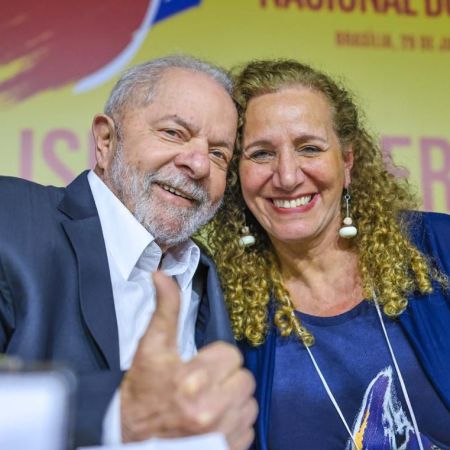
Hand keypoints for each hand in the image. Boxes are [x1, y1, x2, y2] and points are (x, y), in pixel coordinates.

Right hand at [120, 272, 256, 449]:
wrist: (129, 440)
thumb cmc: (141, 392)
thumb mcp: (150, 348)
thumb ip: (165, 310)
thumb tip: (162, 274)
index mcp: (193, 379)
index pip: (232, 354)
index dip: (216, 358)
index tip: (199, 366)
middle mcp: (210, 409)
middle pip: (245, 378)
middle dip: (227, 377)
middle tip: (204, 384)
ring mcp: (221, 433)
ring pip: (249, 402)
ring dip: (233, 399)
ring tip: (209, 402)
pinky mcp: (227, 449)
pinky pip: (249, 427)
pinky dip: (235, 422)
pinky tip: (214, 422)